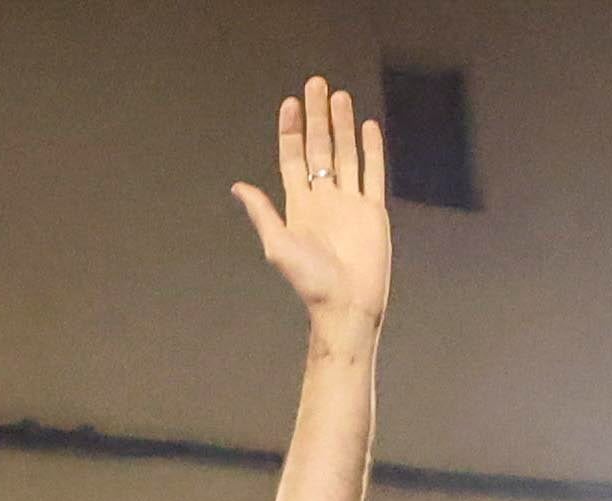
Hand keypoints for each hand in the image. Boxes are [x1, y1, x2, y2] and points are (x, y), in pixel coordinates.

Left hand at [234, 79, 390, 343]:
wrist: (347, 305)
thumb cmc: (311, 282)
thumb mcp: (278, 245)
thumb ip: (262, 213)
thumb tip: (238, 187)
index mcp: (300, 207)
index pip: (294, 160)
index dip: (291, 132)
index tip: (290, 103)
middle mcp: (325, 200)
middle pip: (320, 149)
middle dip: (317, 117)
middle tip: (316, 84)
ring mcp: (350, 203)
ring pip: (346, 154)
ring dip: (342, 126)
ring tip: (339, 96)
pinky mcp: (373, 211)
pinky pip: (372, 173)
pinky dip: (371, 149)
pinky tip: (367, 127)